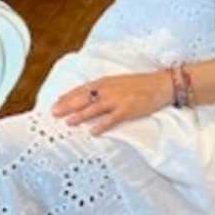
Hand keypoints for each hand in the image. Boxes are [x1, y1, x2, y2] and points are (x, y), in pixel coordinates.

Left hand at [52, 71, 172, 135]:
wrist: (160, 84)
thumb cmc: (139, 84)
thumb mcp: (118, 82)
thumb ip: (103, 88)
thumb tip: (88, 96)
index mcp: (105, 82)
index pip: (81, 89)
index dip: (67, 96)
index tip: (56, 103)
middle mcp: (108, 89)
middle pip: (83, 98)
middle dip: (68, 105)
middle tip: (54, 113)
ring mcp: (118, 99)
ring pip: (94, 109)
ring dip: (80, 115)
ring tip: (68, 122)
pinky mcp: (127, 110)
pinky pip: (111, 119)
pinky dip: (101, 125)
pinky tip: (92, 132)